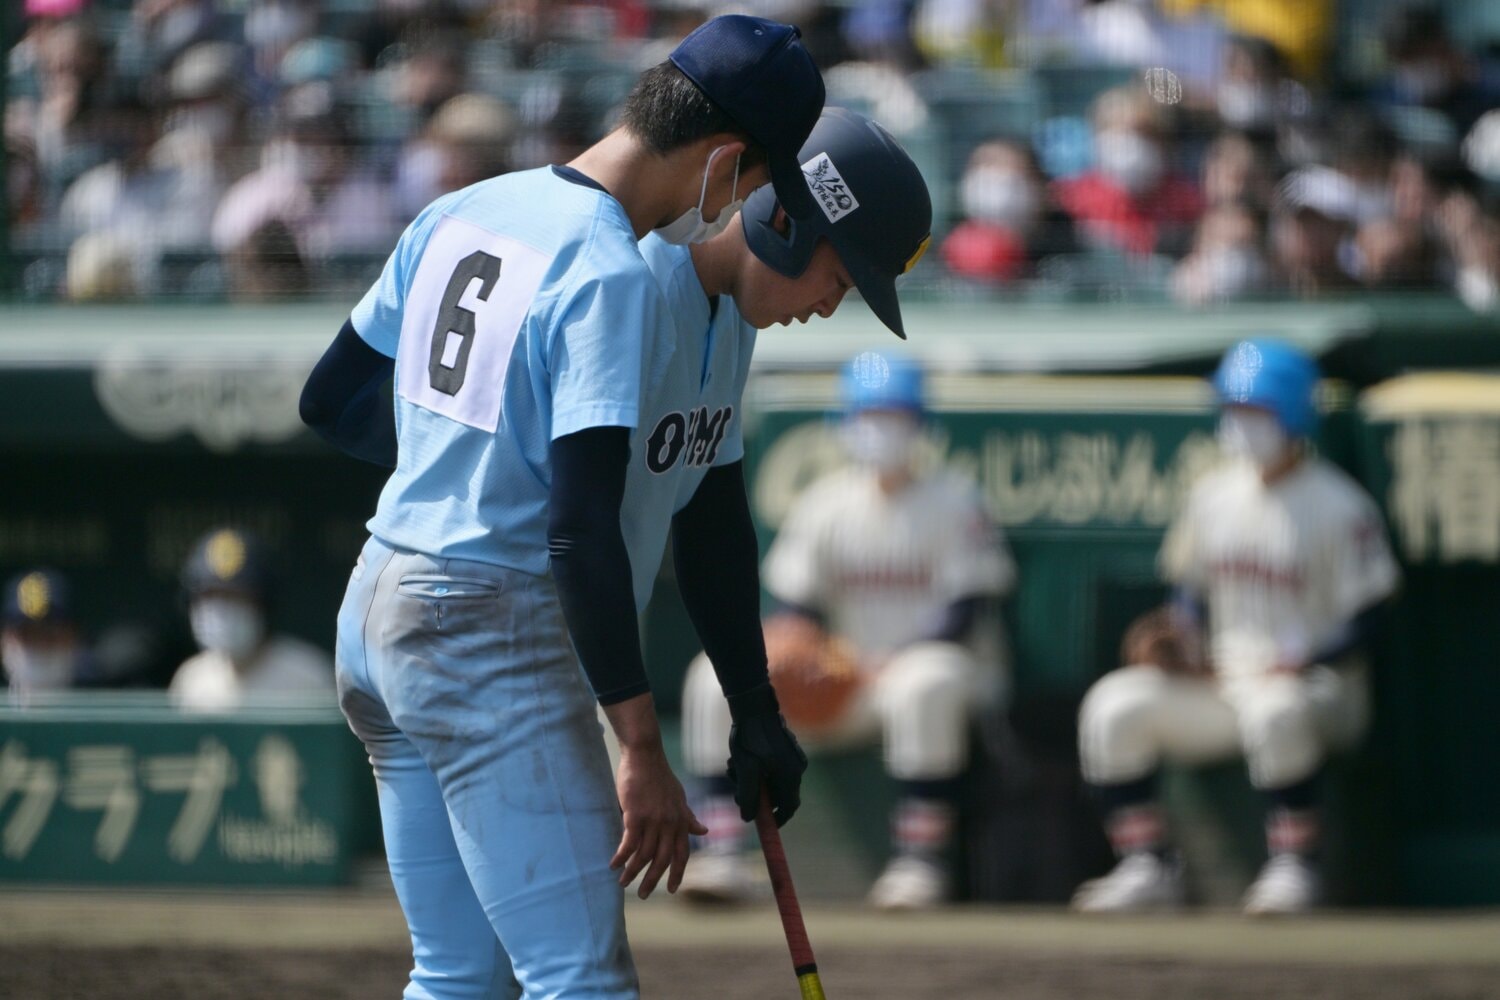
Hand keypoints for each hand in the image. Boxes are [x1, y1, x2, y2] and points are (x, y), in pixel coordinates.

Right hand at [610, 740, 706, 898]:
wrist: (645, 756)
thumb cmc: (660, 775)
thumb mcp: (679, 797)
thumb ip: (688, 817)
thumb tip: (704, 831)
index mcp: (681, 821)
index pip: (682, 853)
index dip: (678, 873)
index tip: (673, 889)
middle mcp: (669, 824)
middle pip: (663, 860)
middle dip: (653, 880)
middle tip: (643, 895)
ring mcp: (653, 820)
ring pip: (644, 855)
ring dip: (633, 872)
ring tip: (622, 883)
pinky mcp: (635, 816)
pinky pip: (629, 843)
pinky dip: (621, 857)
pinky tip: (613, 865)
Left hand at [726, 682, 807, 827]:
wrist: (753, 706)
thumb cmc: (750, 737)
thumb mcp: (746, 770)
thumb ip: (748, 796)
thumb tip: (748, 818)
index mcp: (791, 775)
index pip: (789, 807)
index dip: (775, 818)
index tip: (760, 823)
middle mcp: (796, 768)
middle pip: (778, 794)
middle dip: (756, 796)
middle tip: (737, 791)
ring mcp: (791, 757)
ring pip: (771, 780)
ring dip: (752, 781)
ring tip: (733, 769)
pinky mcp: (784, 748)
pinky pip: (771, 768)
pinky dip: (756, 770)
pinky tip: (739, 760)